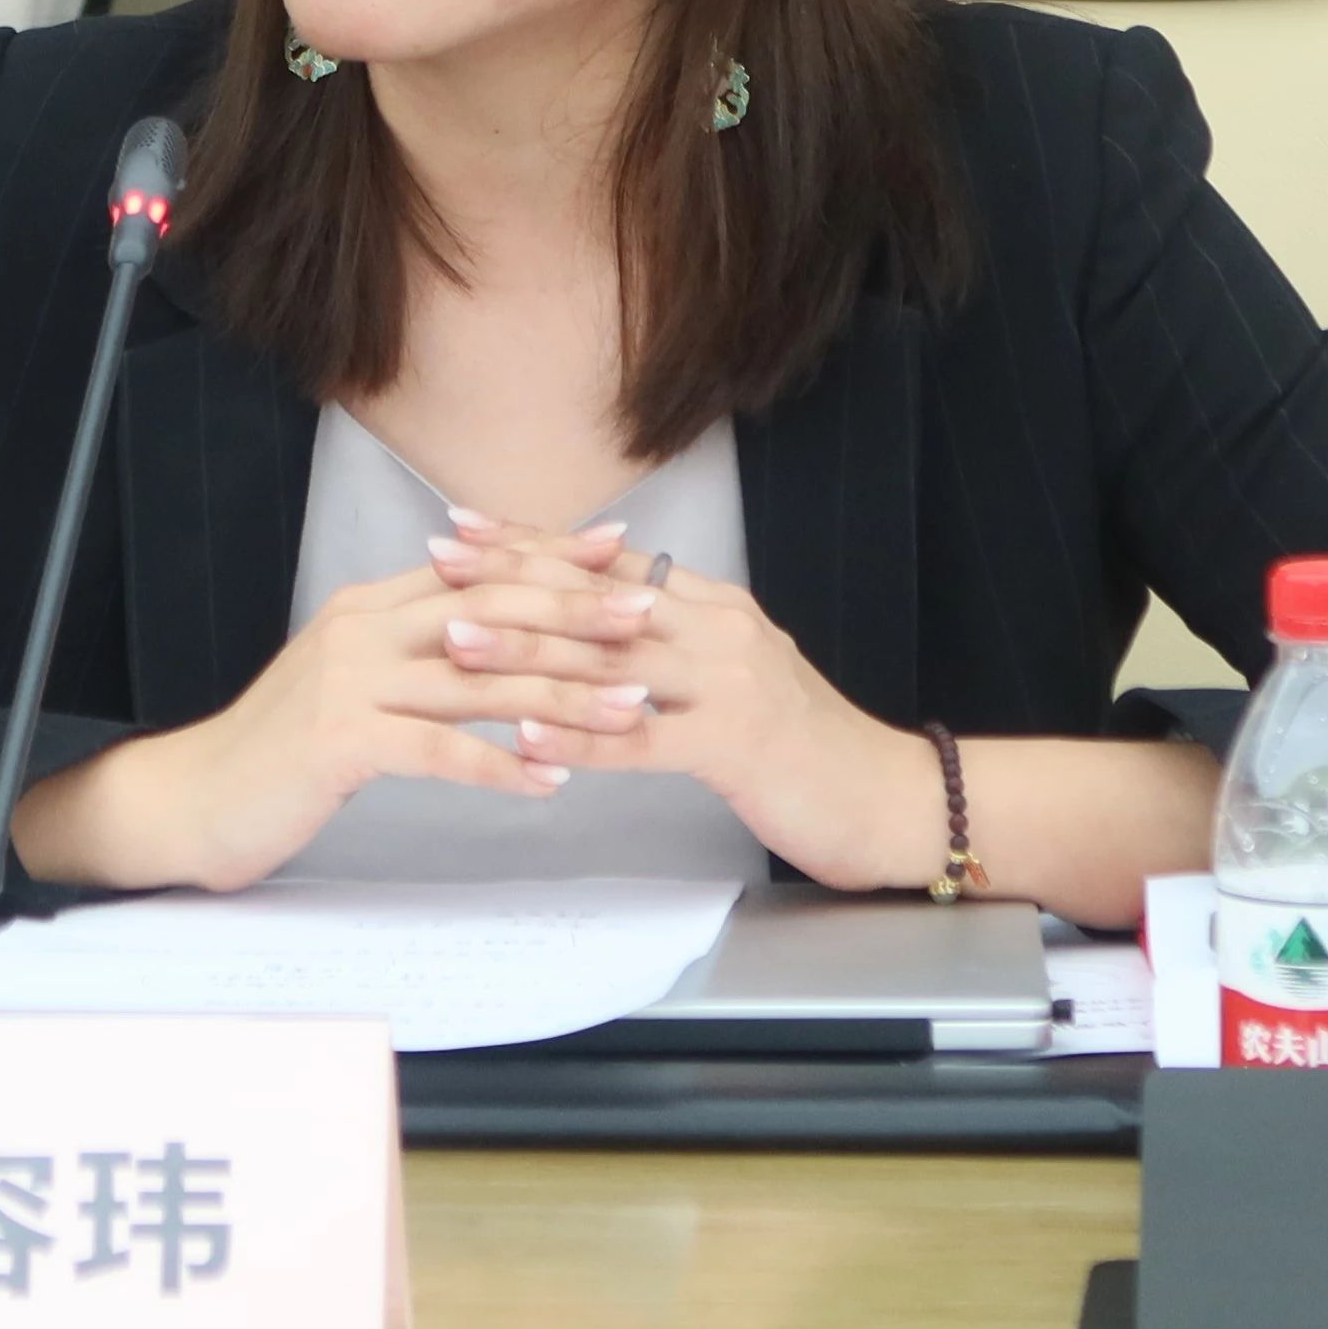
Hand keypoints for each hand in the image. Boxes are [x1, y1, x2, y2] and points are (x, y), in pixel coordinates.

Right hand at [9, 560, 657, 890]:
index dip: (553, 561)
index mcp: (370, 606)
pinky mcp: (339, 742)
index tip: (623, 555)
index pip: (479, 570)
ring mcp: (349, 683)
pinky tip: (551, 781)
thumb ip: (411, 647)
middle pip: (490, 610)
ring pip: (478, 680)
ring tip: (629, 709)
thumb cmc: (282, 751)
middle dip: (577, 614)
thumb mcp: (350, 680)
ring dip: (562, 696)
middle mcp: (362, 629)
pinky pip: (438, 749)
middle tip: (647, 621)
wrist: (192, 799)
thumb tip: (488, 627)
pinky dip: (501, 765)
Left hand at [434, 518, 947, 892]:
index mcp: (715, 606)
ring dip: (528, 649)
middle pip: (598, 595)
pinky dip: (580, 738)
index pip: (606, 563)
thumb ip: (672, 644)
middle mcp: (719, 629)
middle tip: (438, 566)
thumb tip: (596, 618)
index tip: (460, 529)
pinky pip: (644, 739)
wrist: (889, 799)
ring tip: (457, 642)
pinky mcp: (736, 746)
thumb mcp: (735, 677)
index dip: (530, 544)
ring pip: (612, 659)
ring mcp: (730, 684)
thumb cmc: (804, 749)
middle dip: (510, 579)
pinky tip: (526, 737)